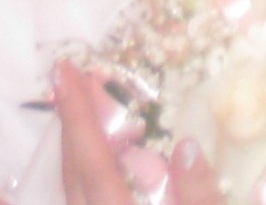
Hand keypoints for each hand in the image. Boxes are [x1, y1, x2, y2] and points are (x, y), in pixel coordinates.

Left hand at [53, 62, 221, 204]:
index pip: (93, 164)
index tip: (66, 72)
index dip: (79, 116)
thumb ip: (200, 195)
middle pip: (75, 169)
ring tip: (90, 103)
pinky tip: (110, 150)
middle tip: (77, 76)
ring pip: (74, 184)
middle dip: (73, 120)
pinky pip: (83, 194)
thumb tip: (187, 146)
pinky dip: (88, 165)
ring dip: (79, 142)